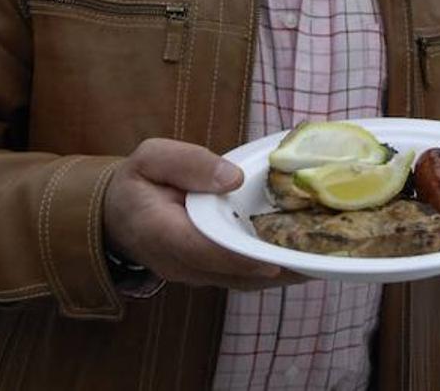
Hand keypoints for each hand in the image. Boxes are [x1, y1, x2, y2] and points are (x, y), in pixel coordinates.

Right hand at [103, 138, 301, 290]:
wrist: (117, 215)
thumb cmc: (137, 182)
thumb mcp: (151, 157)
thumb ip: (187, 163)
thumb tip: (231, 177)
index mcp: (160, 232)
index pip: (204, 250)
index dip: (241, 256)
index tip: (276, 258)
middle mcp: (180, 263)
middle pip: (233, 272)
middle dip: (277, 268)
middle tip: (319, 259)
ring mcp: (195, 273)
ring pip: (242, 281)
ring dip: (282, 273)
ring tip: (322, 260)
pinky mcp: (208, 272)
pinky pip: (242, 276)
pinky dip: (272, 269)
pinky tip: (303, 257)